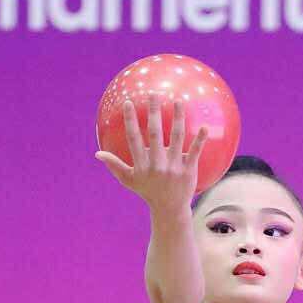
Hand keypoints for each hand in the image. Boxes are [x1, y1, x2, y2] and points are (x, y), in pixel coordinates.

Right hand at [95, 93, 209, 212]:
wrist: (169, 208)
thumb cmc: (147, 191)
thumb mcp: (128, 180)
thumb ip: (114, 165)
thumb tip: (97, 154)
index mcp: (142, 165)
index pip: (134, 139)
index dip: (130, 121)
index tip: (128, 103)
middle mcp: (157, 165)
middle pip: (156, 134)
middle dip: (154, 113)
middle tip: (154, 94)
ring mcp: (174, 167)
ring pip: (177, 138)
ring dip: (178, 118)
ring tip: (178, 101)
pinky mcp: (188, 170)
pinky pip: (195, 152)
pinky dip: (200, 140)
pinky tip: (204, 126)